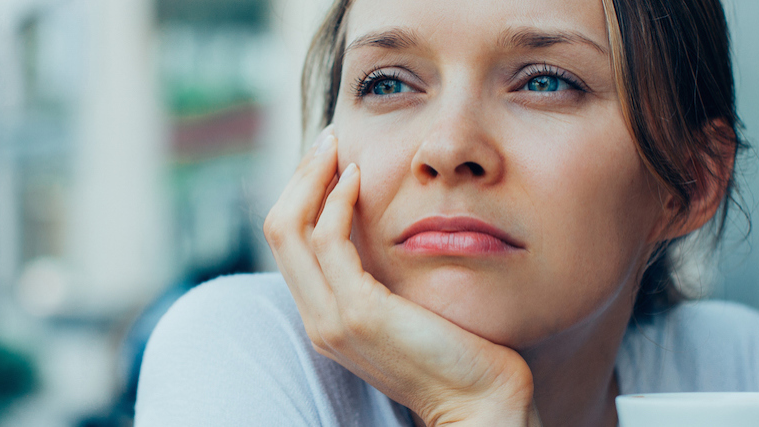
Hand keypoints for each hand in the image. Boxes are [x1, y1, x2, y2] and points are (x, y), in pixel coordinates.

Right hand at [263, 128, 540, 426]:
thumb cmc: (459, 350)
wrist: (480, 399)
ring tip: (338, 145)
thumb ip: (386, 273)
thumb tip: (389, 225)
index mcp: (327, 316)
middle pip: (279, 230)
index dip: (303, 193)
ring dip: (312, 177)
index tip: (332, 157)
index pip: (291, 242)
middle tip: (329, 138)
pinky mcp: (358, 313)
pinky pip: (328, 240)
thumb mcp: (409, 304)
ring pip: (290, 229)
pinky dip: (336, 201)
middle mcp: (319, 319)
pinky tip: (358, 176)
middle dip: (299, 176)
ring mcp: (333, 319)